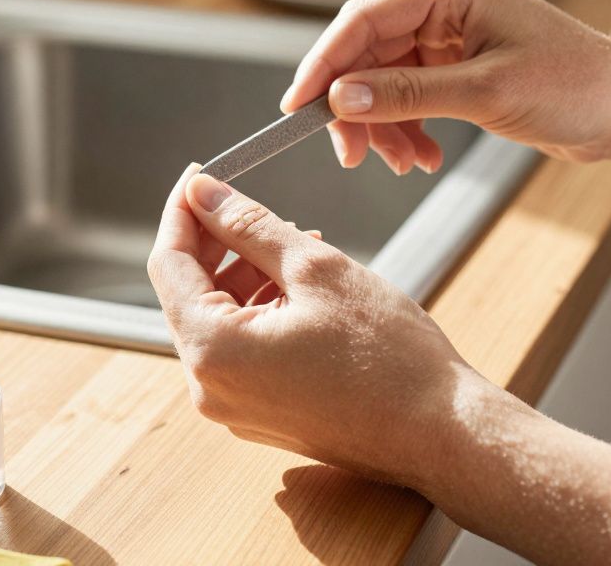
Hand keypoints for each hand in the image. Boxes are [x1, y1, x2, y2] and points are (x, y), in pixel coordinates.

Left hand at [147, 165, 497, 489]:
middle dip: (219, 243)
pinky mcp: (260, 415)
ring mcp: (233, 408)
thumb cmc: (389, 355)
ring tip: (298, 243)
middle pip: (189, 294)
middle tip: (255, 204)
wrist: (442, 434)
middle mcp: (210, 388)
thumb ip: (249, 225)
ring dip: (245, 275)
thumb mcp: (316, 268)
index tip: (199, 176)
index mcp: (213, 352)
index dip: (181, 212)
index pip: (168, 265)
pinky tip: (300, 286)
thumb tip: (203, 193)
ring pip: (218, 320)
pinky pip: (241, 350)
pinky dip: (260, 310)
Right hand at [282, 0, 610, 172]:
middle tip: (349, 152)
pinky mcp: (458, 68)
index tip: (298, 104)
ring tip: (402, 162)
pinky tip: (420, 156)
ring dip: (383, 125)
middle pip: (368, 52)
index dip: (323, 62)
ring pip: (383, 81)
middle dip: (355, 106)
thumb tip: (340, 98)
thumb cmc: (578, 87)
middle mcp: (446, 6)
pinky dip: (405, 129)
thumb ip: (406, 95)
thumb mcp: (484, 93)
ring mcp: (452, 37)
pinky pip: (409, 97)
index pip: (364, 18)